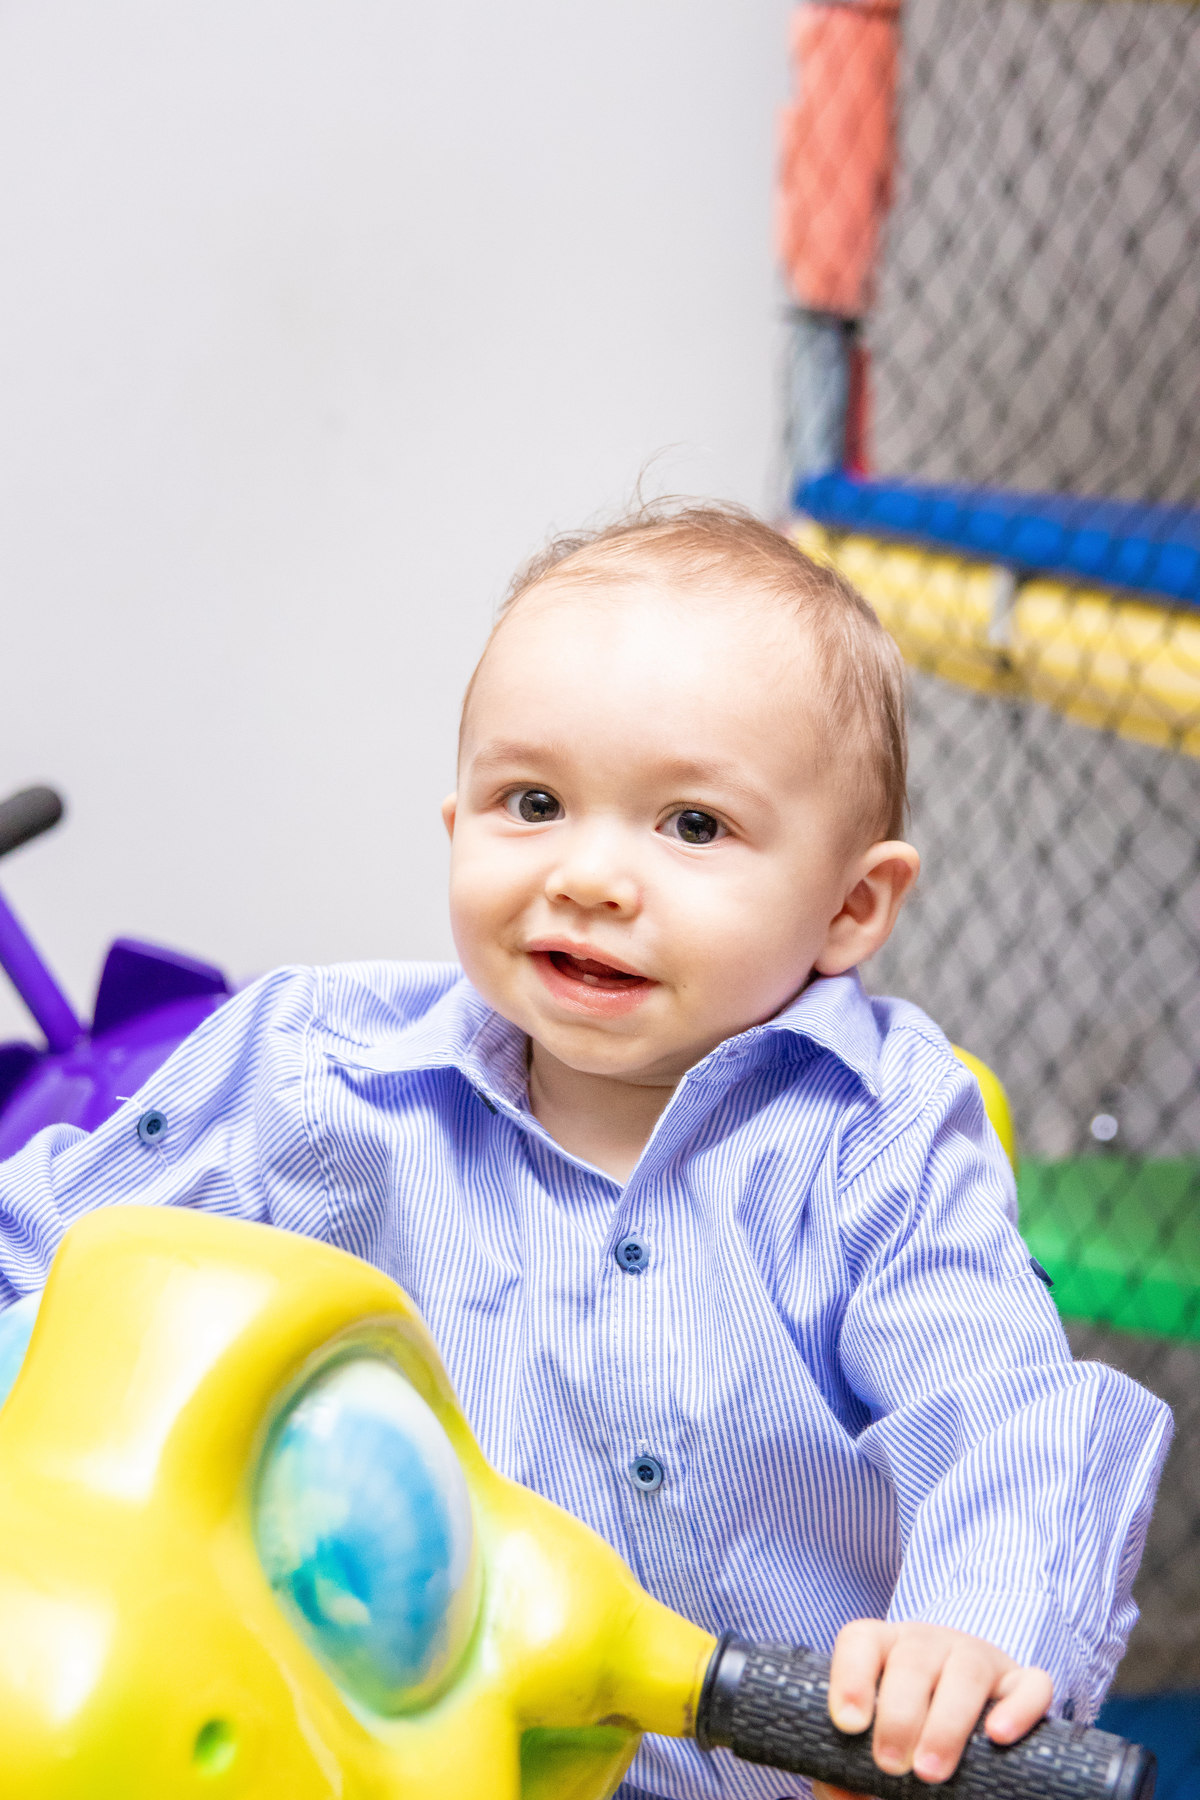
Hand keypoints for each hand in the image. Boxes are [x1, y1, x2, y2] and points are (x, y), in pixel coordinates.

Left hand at [811, 1619, 1052, 1799]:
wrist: (965, 1713)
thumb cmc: (906, 1733)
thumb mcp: (873, 1740)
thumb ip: (847, 1768)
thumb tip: (841, 1793)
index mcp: (886, 1648)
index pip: (861, 1640)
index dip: (850, 1677)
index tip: (847, 1725)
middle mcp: (930, 1643)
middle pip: (913, 1660)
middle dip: (899, 1714)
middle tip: (890, 1764)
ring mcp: (980, 1657)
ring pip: (967, 1670)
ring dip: (947, 1721)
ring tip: (929, 1771)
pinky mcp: (1021, 1681)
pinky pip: (1030, 1684)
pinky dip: (1017, 1708)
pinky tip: (998, 1737)